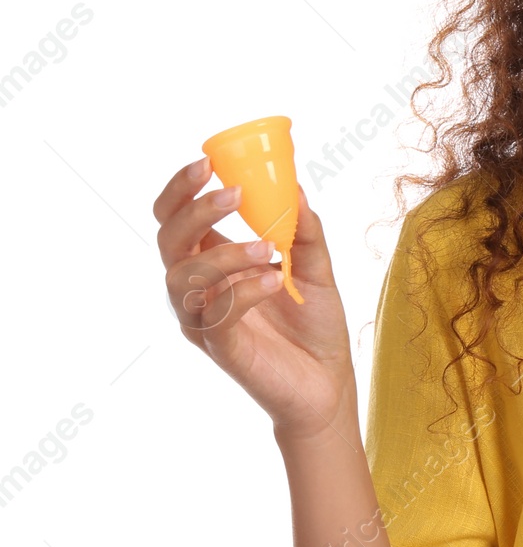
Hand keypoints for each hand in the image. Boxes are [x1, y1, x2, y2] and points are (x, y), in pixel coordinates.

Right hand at [154, 156, 355, 440]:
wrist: (328, 383)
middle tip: (235, 193)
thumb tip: (295, 186)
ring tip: (270, 250)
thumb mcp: (317, 267)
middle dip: (196, 210)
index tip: (207, 163)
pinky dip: (243, 290)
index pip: (176, 219)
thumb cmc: (314, 324)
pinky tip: (276, 280)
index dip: (180, 189)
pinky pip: (214, 314)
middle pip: (169, 241)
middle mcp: (199, 289)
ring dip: (226, 252)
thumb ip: (303, 229)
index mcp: (214, 263)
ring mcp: (204, 320)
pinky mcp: (220, 349)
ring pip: (183, 276)